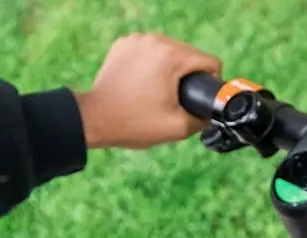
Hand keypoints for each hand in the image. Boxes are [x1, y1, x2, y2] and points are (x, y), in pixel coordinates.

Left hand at [74, 33, 221, 148]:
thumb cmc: (134, 123)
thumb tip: (211, 113)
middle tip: (175, 100)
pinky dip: (151, 65)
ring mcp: (137, 40)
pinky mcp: (123, 44)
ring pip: (170, 52)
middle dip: (189, 77)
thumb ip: (203, 119)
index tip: (199, 99)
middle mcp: (155, 40)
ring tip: (158, 92)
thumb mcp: (177, 127)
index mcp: (171, 55)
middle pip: (190, 54)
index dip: (212, 82)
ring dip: (171, 69)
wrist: (94, 118)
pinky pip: (149, 52)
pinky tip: (142, 84)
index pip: (209, 62)